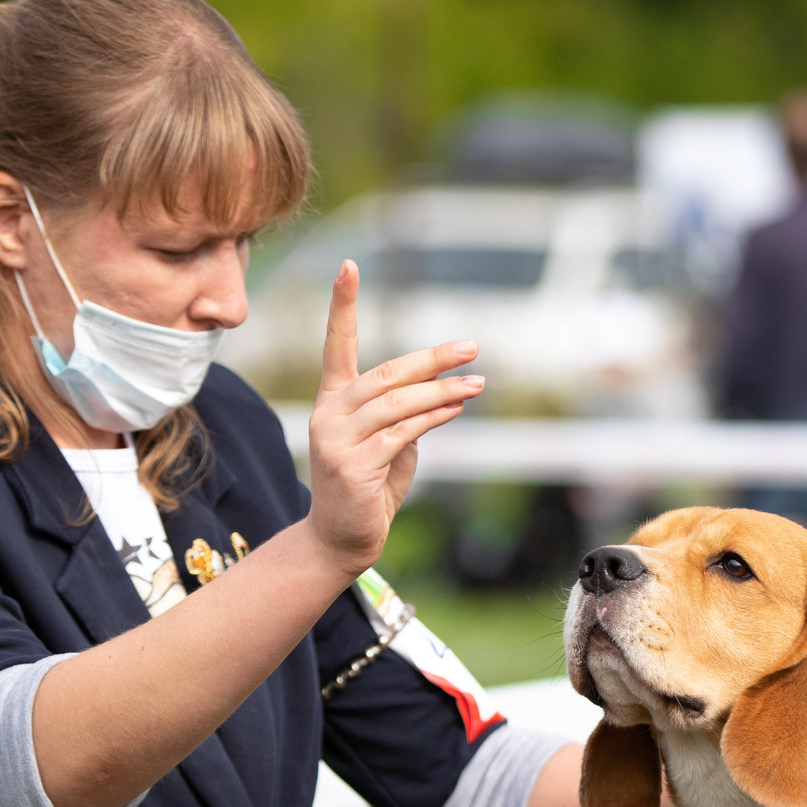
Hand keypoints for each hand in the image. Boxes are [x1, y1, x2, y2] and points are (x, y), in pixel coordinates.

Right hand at [304, 263, 481, 581]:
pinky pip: (403, 433)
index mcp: (333, 401)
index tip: (348, 266)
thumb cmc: (368, 489)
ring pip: (399, 403)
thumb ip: (405, 415)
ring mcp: (338, 440)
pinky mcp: (354, 466)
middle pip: (385, 373)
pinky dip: (434, 418)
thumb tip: (441, 395)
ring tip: (477, 384)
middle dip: (431, 359)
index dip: (343, 305)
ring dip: (443, 392)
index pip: (336, 344)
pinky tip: (457, 408)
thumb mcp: (388, 444)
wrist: (340, 540)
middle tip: (470, 348)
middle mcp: (329, 414)